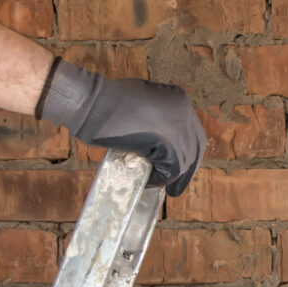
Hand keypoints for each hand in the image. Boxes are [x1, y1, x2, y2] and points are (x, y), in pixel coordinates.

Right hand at [36, 61, 205, 194]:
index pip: (192, 131)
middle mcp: (185, 112)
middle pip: (195, 148)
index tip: (179, 167)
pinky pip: (171, 171)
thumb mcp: (140, 101)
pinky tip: (147, 181)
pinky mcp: (170, 146)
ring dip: (168, 175)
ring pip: (184, 163)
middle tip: (175, 188)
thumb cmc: (106, 101)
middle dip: (186, 169)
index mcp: (179, 98)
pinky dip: (159, 180)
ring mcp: (180, 130)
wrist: (92, 103)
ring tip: (152, 181)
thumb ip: (155, 117)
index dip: (186, 151)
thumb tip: (157, 139)